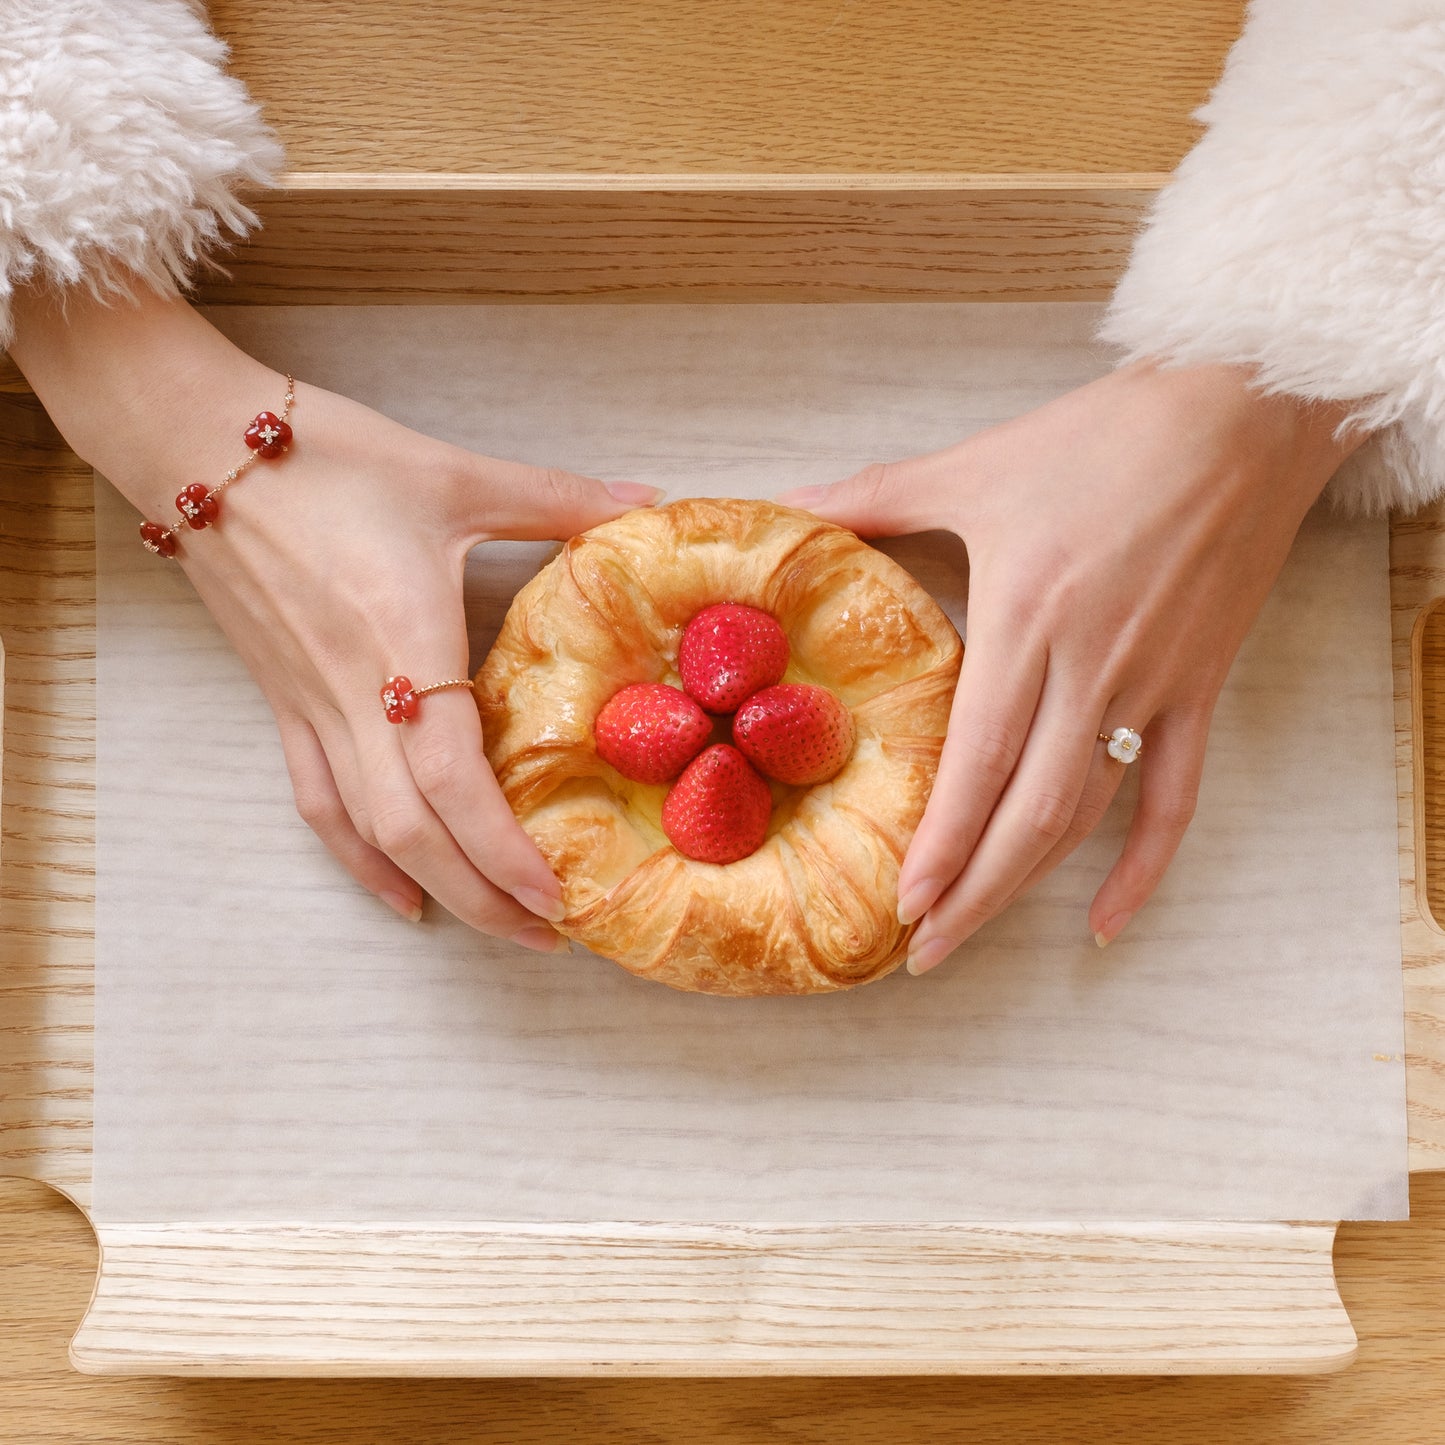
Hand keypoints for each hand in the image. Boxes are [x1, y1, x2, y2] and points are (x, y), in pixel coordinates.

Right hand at [9, 286, 659, 947]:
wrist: (197, 445)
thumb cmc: (326, 458)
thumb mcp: (455, 475)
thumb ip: (559, 497)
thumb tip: (649, 501)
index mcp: (402, 639)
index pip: (452, 778)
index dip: (502, 848)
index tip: (558, 893)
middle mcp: (350, 692)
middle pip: (413, 830)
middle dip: (482, 895)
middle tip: (549, 934)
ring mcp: (309, 706)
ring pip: (367, 830)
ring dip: (433, 889)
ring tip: (496, 927)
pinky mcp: (282, 704)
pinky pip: (319, 803)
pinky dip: (360, 859)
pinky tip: (399, 894)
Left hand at [778, 362, 1362, 972]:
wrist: (1245, 410)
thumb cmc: (1105, 436)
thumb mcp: (978, 464)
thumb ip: (876, 496)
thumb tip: (786, 507)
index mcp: (1030, 615)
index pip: (980, 759)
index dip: (942, 842)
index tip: (903, 904)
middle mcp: (1093, 666)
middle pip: (1031, 813)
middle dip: (973, 893)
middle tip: (923, 952)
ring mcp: (1155, 684)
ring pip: (1091, 815)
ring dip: (1030, 886)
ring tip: (974, 935)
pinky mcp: (1202, 688)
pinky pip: (1177, 797)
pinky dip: (1143, 867)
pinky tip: (1104, 921)